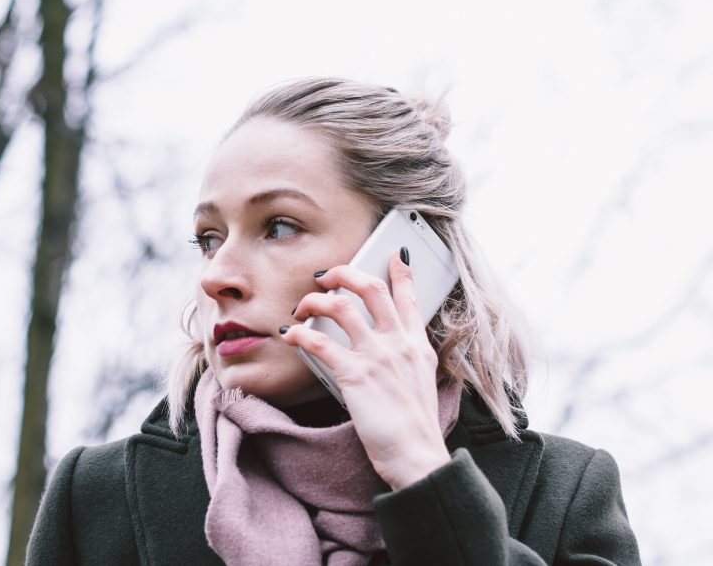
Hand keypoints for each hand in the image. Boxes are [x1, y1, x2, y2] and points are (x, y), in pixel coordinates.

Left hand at [282, 251, 451, 489]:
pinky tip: (290, 335)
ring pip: (341, 307)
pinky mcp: (355, 376)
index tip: (393, 255)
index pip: (409, 297)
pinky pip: (320, 343)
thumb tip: (394, 348)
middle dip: (344, 273)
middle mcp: (398, 344)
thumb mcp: (423, 382)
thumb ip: (409, 359)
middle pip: (371, 288)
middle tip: (325, 276)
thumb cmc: (415, 428)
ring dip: (315, 302)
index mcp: (417, 346)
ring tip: (301, 308)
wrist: (417, 457)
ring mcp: (377, 357)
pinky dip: (300, 335)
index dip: (400, 272)